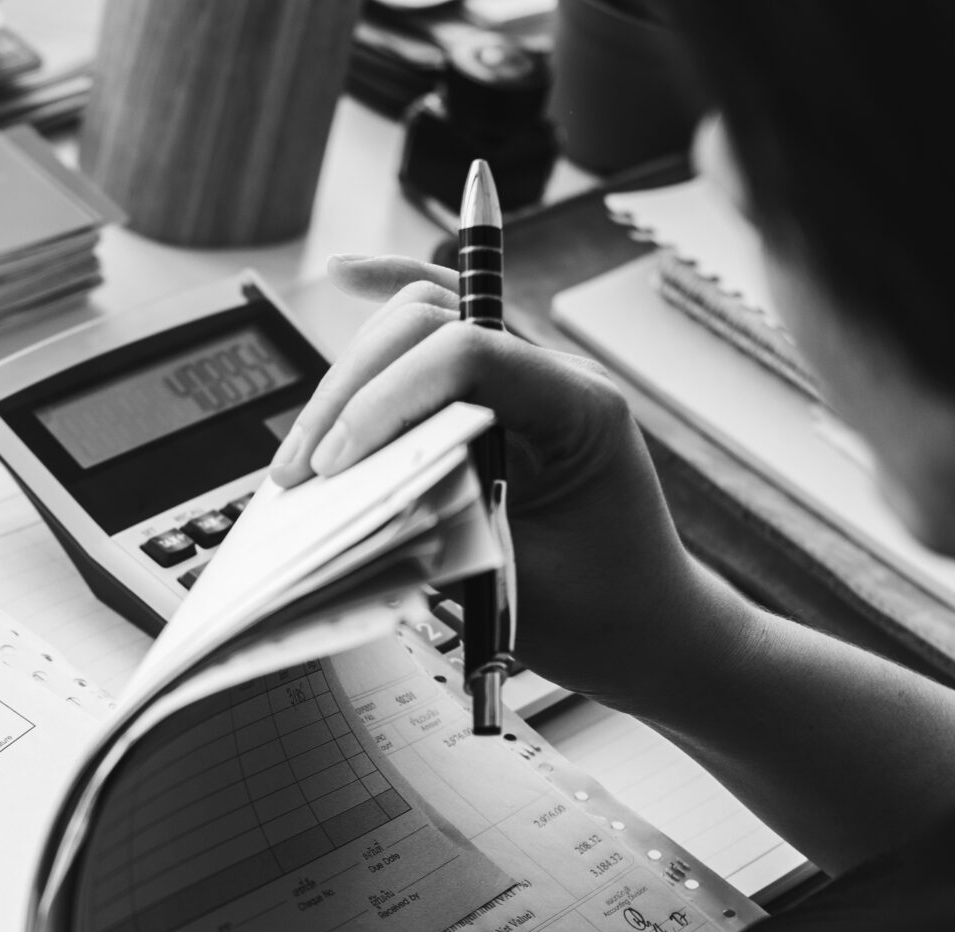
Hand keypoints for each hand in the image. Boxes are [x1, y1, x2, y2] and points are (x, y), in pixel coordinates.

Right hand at [267, 256, 742, 708]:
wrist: (652, 630)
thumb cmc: (604, 614)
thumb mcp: (520, 588)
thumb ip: (444, 537)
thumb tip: (349, 507)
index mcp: (581, 409)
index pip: (469, 355)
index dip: (387, 400)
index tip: (335, 467)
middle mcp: (554, 378)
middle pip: (432, 323)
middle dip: (353, 388)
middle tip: (303, 469)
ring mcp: (525, 384)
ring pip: (422, 324)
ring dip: (352, 376)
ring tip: (302, 454)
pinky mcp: (497, 403)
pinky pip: (440, 335)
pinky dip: (391, 306)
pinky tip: (349, 278)